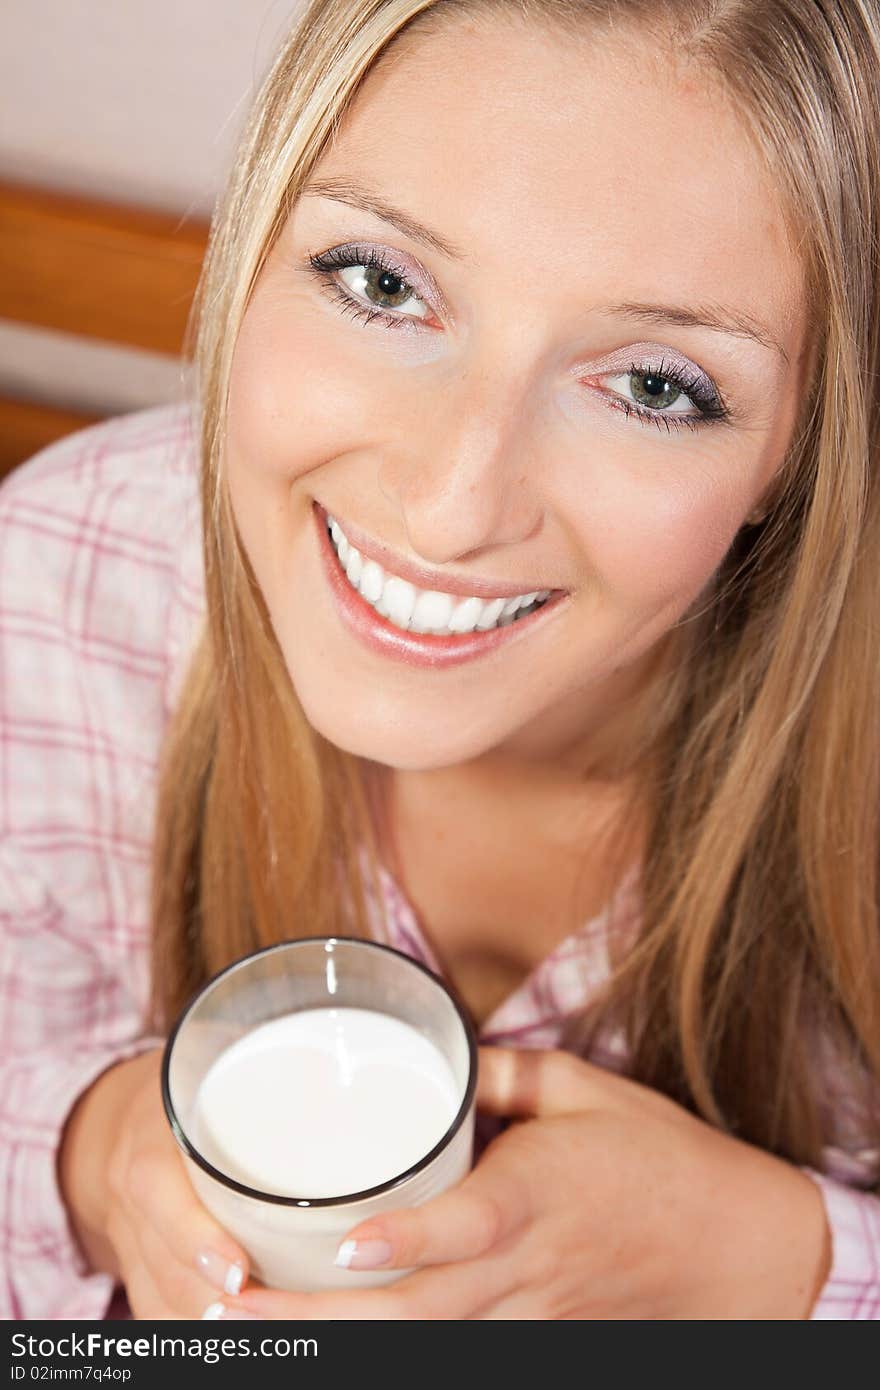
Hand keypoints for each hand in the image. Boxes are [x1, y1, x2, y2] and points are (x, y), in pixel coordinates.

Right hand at [59, 1048, 250, 1317]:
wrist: (112, 1121)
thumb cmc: (184, 1083)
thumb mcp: (208, 1058)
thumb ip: (261, 1059)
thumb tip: (342, 1051)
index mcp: (149, 1143)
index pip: (159, 1198)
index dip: (194, 1240)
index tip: (239, 1270)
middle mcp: (132, 1203)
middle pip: (164, 1269)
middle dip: (213, 1301)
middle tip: (274, 1314)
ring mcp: (131, 1244)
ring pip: (161, 1303)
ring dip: (209, 1323)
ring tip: (266, 1330)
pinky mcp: (140, 1272)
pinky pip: (157, 1314)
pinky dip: (190, 1331)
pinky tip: (239, 1338)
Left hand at [215, 1046, 830, 1319]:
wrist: (735, 1247)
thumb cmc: (661, 1159)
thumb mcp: (588, 1088)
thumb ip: (505, 1071)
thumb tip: (436, 1056)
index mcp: (540, 1193)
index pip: (468, 1224)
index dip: (407, 1238)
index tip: (344, 1244)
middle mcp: (526, 1267)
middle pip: (418, 1310)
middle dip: (320, 1320)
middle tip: (234, 1305)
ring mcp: (527, 1314)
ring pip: (426, 1343)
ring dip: (341, 1342)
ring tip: (252, 1329)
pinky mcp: (533, 1338)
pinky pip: (454, 1349)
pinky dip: (392, 1349)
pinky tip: (332, 1339)